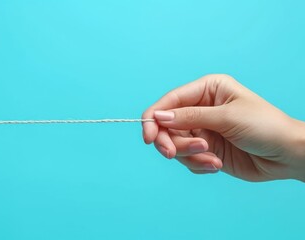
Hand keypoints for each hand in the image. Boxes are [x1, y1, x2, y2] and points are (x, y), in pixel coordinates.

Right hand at [142, 74, 304, 181]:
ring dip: (189, 155)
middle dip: (170, 142)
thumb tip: (158, 117)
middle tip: (172, 154)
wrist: (288, 155)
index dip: (154, 118)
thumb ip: (189, 117)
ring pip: (175, 144)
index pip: (170, 102)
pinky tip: (216, 164)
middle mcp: (201, 108)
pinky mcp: (205, 149)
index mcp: (207, 89)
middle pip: (166, 125)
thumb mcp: (226, 118)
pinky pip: (186, 159)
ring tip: (211, 158)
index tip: (148, 136)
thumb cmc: (265, 127)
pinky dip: (197, 164)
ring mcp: (202, 130)